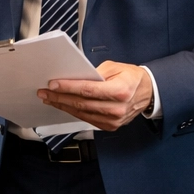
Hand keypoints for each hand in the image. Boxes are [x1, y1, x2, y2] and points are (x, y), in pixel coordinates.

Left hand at [36, 60, 152, 131]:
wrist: (148, 93)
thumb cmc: (132, 78)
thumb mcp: (116, 67)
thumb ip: (95, 72)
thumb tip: (75, 77)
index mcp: (120, 91)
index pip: (88, 89)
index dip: (68, 87)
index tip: (53, 84)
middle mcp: (117, 108)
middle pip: (82, 103)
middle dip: (60, 97)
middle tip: (45, 92)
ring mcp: (114, 120)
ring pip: (82, 113)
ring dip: (63, 106)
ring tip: (49, 99)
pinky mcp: (110, 126)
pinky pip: (87, 119)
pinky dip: (73, 112)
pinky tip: (63, 106)